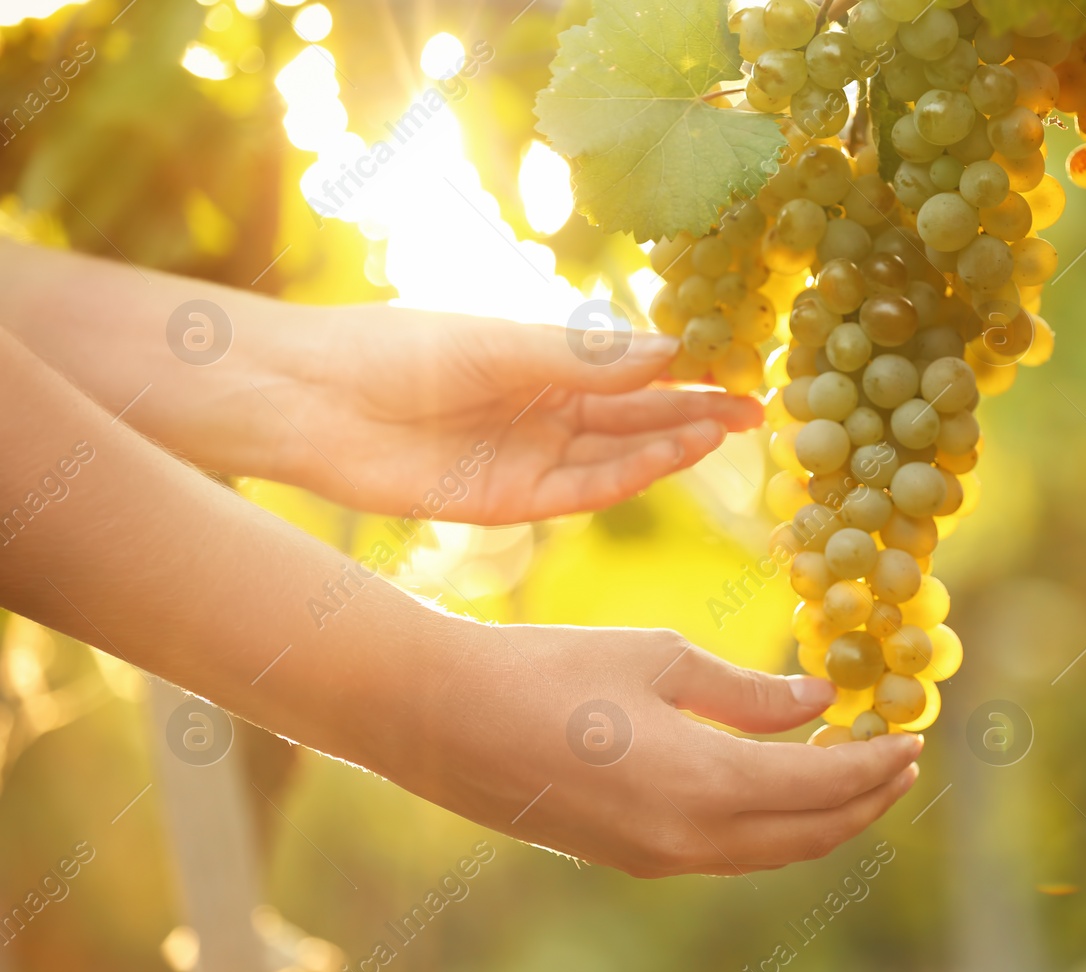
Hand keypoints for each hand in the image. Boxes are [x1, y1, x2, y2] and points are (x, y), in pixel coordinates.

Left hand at [250, 303, 762, 521]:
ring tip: (726, 426)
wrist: (316, 401)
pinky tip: (671, 453)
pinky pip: (585, 488)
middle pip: (636, 414)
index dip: (686, 369)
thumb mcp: (501, 344)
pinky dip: (631, 473)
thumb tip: (671, 348)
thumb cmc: (398, 350)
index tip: (738, 362)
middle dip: (696, 410)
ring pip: (619, 454)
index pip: (631, 369)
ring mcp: (531, 457)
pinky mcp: (512, 500)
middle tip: (757, 406)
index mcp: (542, 362)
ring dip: (673, 442)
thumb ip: (584, 357)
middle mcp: (545, 412)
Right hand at [393, 624, 922, 876]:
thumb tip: (819, 702)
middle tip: (902, 761)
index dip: (875, 763)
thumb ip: (748, 691)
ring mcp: (656, 857)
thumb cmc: (550, 668)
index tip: (915, 736)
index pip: (821, 786)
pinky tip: (780, 786)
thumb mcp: (660, 661)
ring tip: (857, 774)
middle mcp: (687, 840)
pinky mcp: (630, 855)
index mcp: (701, 786)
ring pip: (770, 852)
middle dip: (865, 800)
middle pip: (809, 835)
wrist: (441, 719)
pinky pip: (728, 852)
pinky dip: (773, 825)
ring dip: (823, 818)